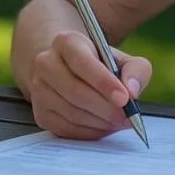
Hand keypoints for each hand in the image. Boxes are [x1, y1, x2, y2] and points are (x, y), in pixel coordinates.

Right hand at [29, 30, 152, 139]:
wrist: (69, 69)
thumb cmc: (99, 64)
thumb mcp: (122, 59)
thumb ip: (136, 70)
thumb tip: (132, 91)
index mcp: (66, 42)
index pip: (83, 62)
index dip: (104, 83)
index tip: (125, 99)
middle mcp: (46, 63)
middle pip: (76, 91)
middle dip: (106, 108)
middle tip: (128, 117)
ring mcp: (39, 90)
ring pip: (72, 113)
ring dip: (100, 122)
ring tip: (119, 121)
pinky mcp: (40, 113)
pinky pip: (66, 129)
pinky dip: (89, 132)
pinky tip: (104, 126)